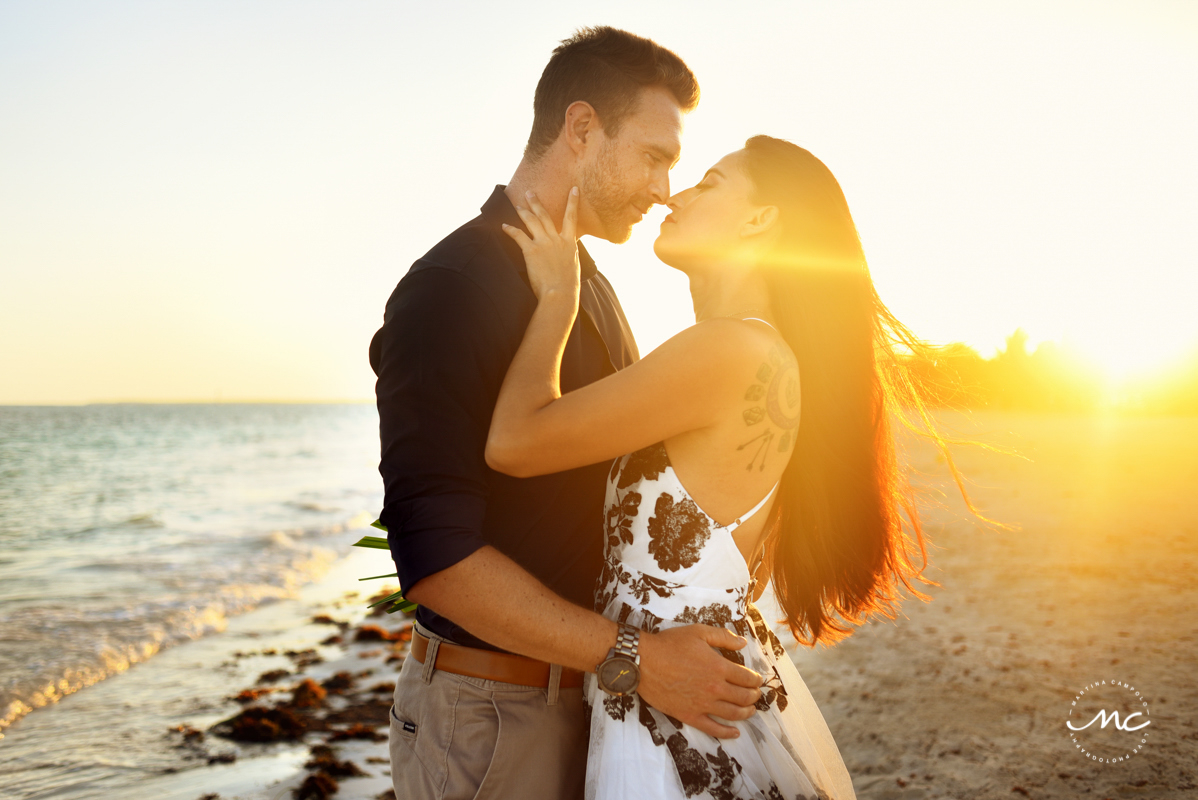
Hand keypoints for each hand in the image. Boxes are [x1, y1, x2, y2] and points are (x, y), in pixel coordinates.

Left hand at [502, 188, 580, 302]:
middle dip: (536, 203)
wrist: (560, 293)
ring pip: (532, 222)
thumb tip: (567, 256)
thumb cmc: (568, 286)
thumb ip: (569, 257)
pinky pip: (518, 236)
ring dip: (523, 211)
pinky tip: (504, 226)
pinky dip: (510, 230)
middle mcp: (556, 240)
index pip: (571, 218)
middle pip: (545, 216)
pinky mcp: (531, 251)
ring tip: (517, 204)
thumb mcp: (573, 267)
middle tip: (530, 193)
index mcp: (569, 243)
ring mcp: (544, 244)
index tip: (573, 189)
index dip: (573, 202)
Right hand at [636, 625, 763, 738]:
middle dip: (754, 696)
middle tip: (755, 694)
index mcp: (719, 667)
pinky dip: (727, 732)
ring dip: (746, 713)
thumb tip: (743, 643)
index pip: (747, 678)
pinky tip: (735, 732)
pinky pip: (712, 728)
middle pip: (743, 697)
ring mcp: (702, 704)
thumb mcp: (698, 632)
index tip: (757, 680)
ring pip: (733, 714)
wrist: (643, 661)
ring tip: (750, 711)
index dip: (756, 679)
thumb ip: (723, 637)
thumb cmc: (669, 644)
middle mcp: (714, 688)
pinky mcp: (689, 715)